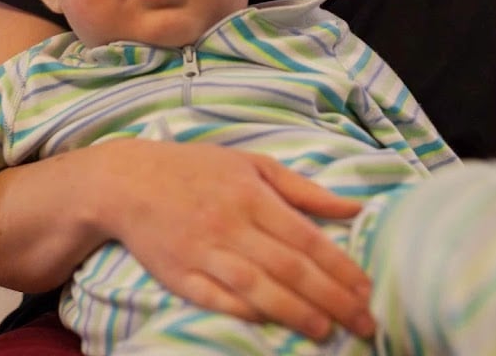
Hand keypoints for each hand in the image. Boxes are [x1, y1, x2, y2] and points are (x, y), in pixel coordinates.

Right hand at [106, 140, 375, 340]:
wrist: (129, 181)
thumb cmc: (198, 169)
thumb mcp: (253, 163)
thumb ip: (303, 189)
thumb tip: (353, 208)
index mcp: (252, 194)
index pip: (305, 236)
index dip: (338, 266)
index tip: (366, 288)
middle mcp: (231, 224)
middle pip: (289, 267)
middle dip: (331, 297)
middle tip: (363, 321)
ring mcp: (205, 253)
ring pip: (258, 288)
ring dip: (296, 313)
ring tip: (327, 330)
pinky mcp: (180, 277)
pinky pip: (220, 300)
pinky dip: (248, 313)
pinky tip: (275, 325)